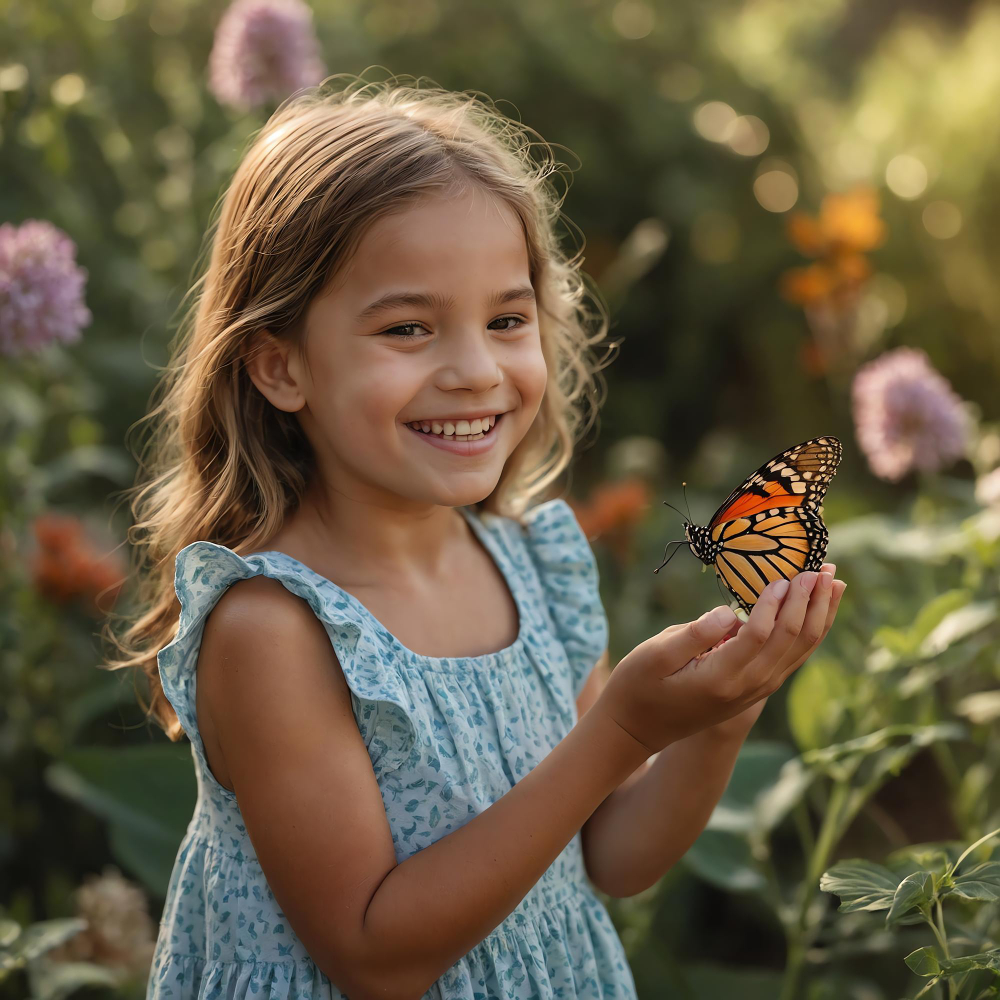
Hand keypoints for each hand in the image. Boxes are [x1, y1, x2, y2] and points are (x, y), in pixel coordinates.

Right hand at [595, 563, 846, 755]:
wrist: (638, 728)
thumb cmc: (639, 685)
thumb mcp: (654, 655)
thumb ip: (693, 634)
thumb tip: (729, 613)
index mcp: (720, 677)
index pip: (759, 636)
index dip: (772, 604)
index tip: (780, 576)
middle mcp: (746, 687)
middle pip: (789, 641)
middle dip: (807, 601)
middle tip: (820, 567)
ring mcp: (755, 690)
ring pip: (800, 650)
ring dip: (819, 613)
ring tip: (832, 579)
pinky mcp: (757, 687)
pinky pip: (793, 656)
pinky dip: (811, 630)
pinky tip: (819, 609)